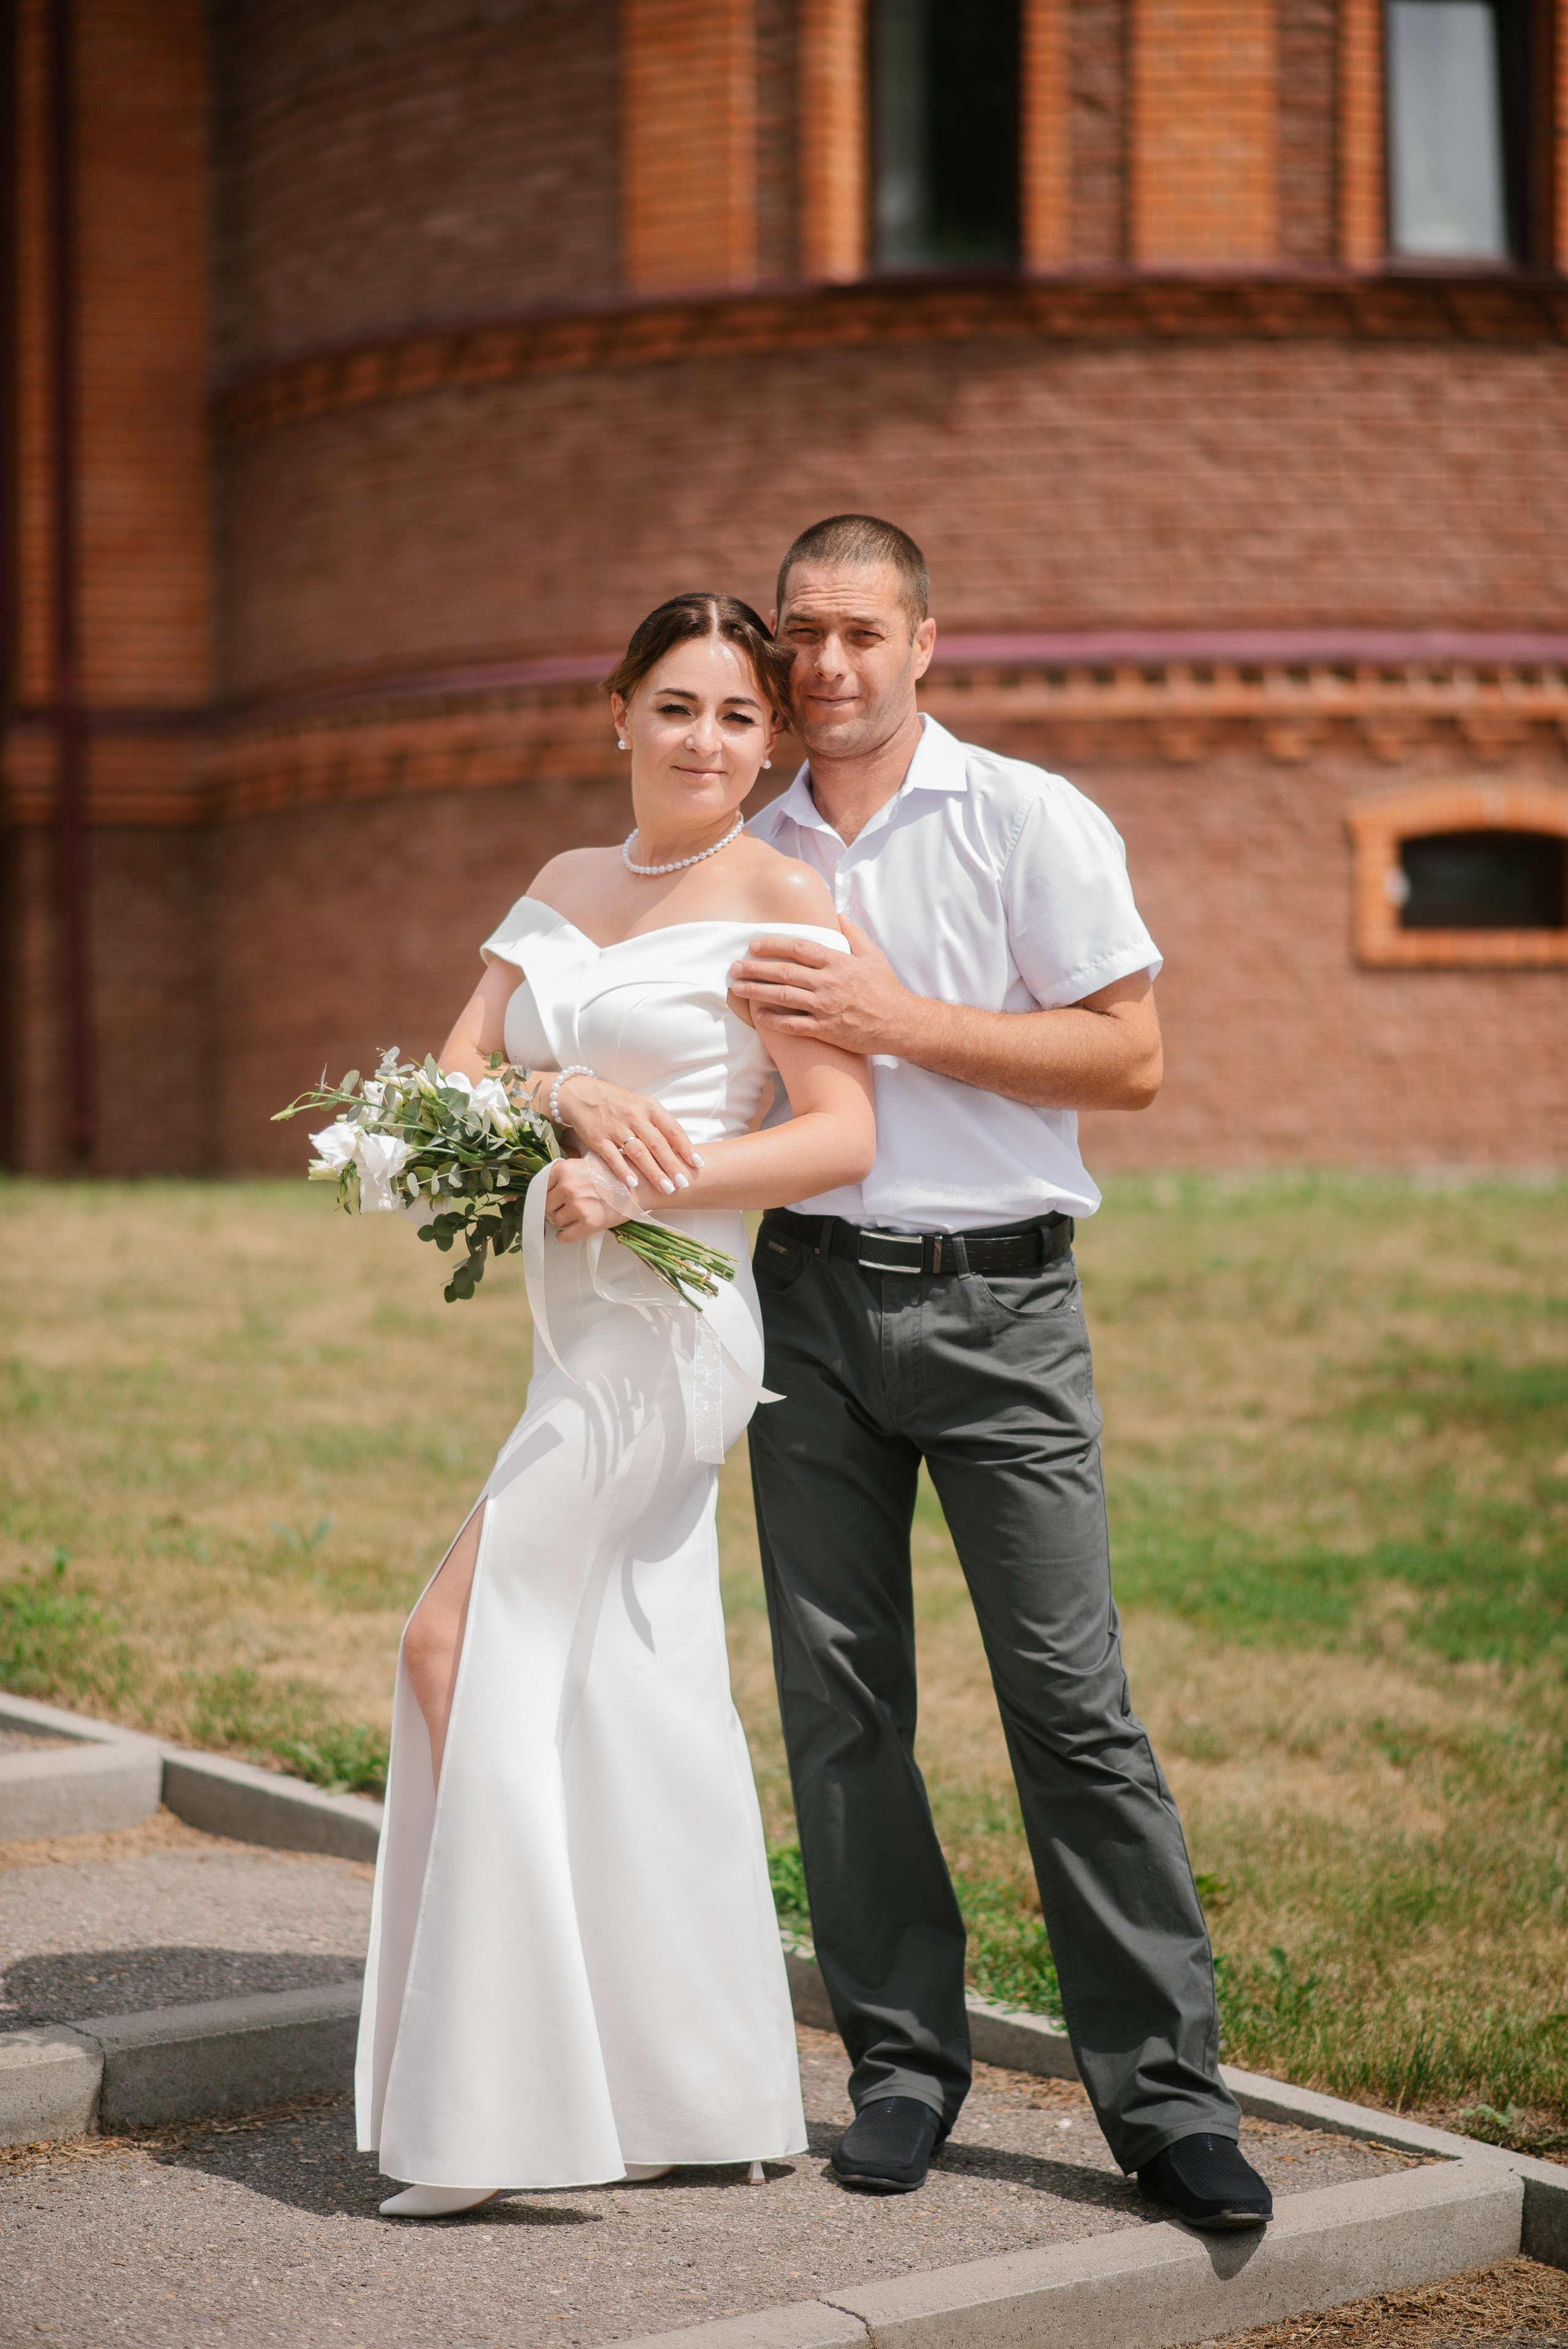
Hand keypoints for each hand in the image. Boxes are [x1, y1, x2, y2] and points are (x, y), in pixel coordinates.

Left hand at [545, 1154, 635, 1242]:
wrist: (639, 1184)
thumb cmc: (613, 1173)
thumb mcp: (584, 1164)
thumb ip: (565, 1175)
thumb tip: (548, 1192)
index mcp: (564, 1170)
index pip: (541, 1187)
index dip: (548, 1195)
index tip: (553, 1199)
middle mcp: (568, 1187)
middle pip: (547, 1206)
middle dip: (554, 1209)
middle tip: (566, 1209)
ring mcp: (578, 1206)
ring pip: (556, 1221)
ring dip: (563, 1222)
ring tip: (576, 1216)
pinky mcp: (589, 1223)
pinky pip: (564, 1237)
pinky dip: (564, 1237)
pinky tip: (570, 1232)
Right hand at [550, 1074, 700, 1195]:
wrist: (583, 1095)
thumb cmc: (619, 1104)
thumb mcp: (642, 1106)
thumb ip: (660, 1125)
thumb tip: (681, 1149)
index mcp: (649, 1106)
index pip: (672, 1129)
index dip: (686, 1147)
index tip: (698, 1164)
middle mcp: (634, 1115)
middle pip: (658, 1143)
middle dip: (672, 1165)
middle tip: (684, 1183)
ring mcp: (615, 1126)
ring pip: (639, 1152)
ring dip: (654, 1172)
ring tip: (666, 1188)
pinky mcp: (598, 1137)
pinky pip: (613, 1156)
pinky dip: (624, 1171)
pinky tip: (634, 1183)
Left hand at [728, 919, 915, 1054]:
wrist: (900, 1023)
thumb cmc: (886, 988)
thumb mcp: (873, 955)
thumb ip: (853, 933)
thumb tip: (836, 914)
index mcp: (838, 962)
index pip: (798, 948)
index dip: (773, 945)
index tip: (754, 945)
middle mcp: (829, 983)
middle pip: (784, 972)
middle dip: (755, 968)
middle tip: (734, 967)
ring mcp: (826, 1007)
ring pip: (783, 997)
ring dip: (756, 991)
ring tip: (737, 988)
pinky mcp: (826, 1030)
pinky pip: (794, 1025)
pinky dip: (774, 1021)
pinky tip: (757, 1016)